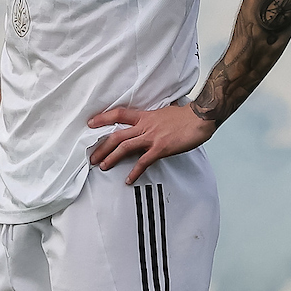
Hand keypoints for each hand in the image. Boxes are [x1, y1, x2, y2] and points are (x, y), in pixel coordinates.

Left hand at [86, 103, 213, 182]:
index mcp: (145, 116)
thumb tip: (155, 116)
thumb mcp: (165, 111)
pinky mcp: (161, 148)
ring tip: (103, 167)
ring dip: (112, 158)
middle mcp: (145, 126)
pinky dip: (135, 171)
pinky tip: (129, 179)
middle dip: (102, 147)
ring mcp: (152, 137)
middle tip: (92, 157)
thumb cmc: (186, 115)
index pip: (119, 114)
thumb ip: (156, 116)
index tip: (90, 123)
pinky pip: (144, 161)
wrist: (200, 118)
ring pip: (125, 147)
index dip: (103, 118)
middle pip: (116, 135)